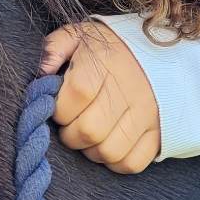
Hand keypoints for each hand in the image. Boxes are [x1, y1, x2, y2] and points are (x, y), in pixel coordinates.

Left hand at [39, 23, 160, 173]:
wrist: (159, 51)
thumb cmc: (109, 48)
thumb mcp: (79, 36)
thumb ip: (53, 49)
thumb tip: (40, 74)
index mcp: (107, 62)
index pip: (77, 94)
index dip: (60, 108)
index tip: (59, 106)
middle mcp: (130, 89)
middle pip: (90, 130)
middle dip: (70, 134)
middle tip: (71, 124)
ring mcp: (148, 114)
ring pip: (109, 152)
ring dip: (91, 150)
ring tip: (89, 135)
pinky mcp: (159, 133)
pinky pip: (132, 163)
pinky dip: (115, 162)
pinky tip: (108, 145)